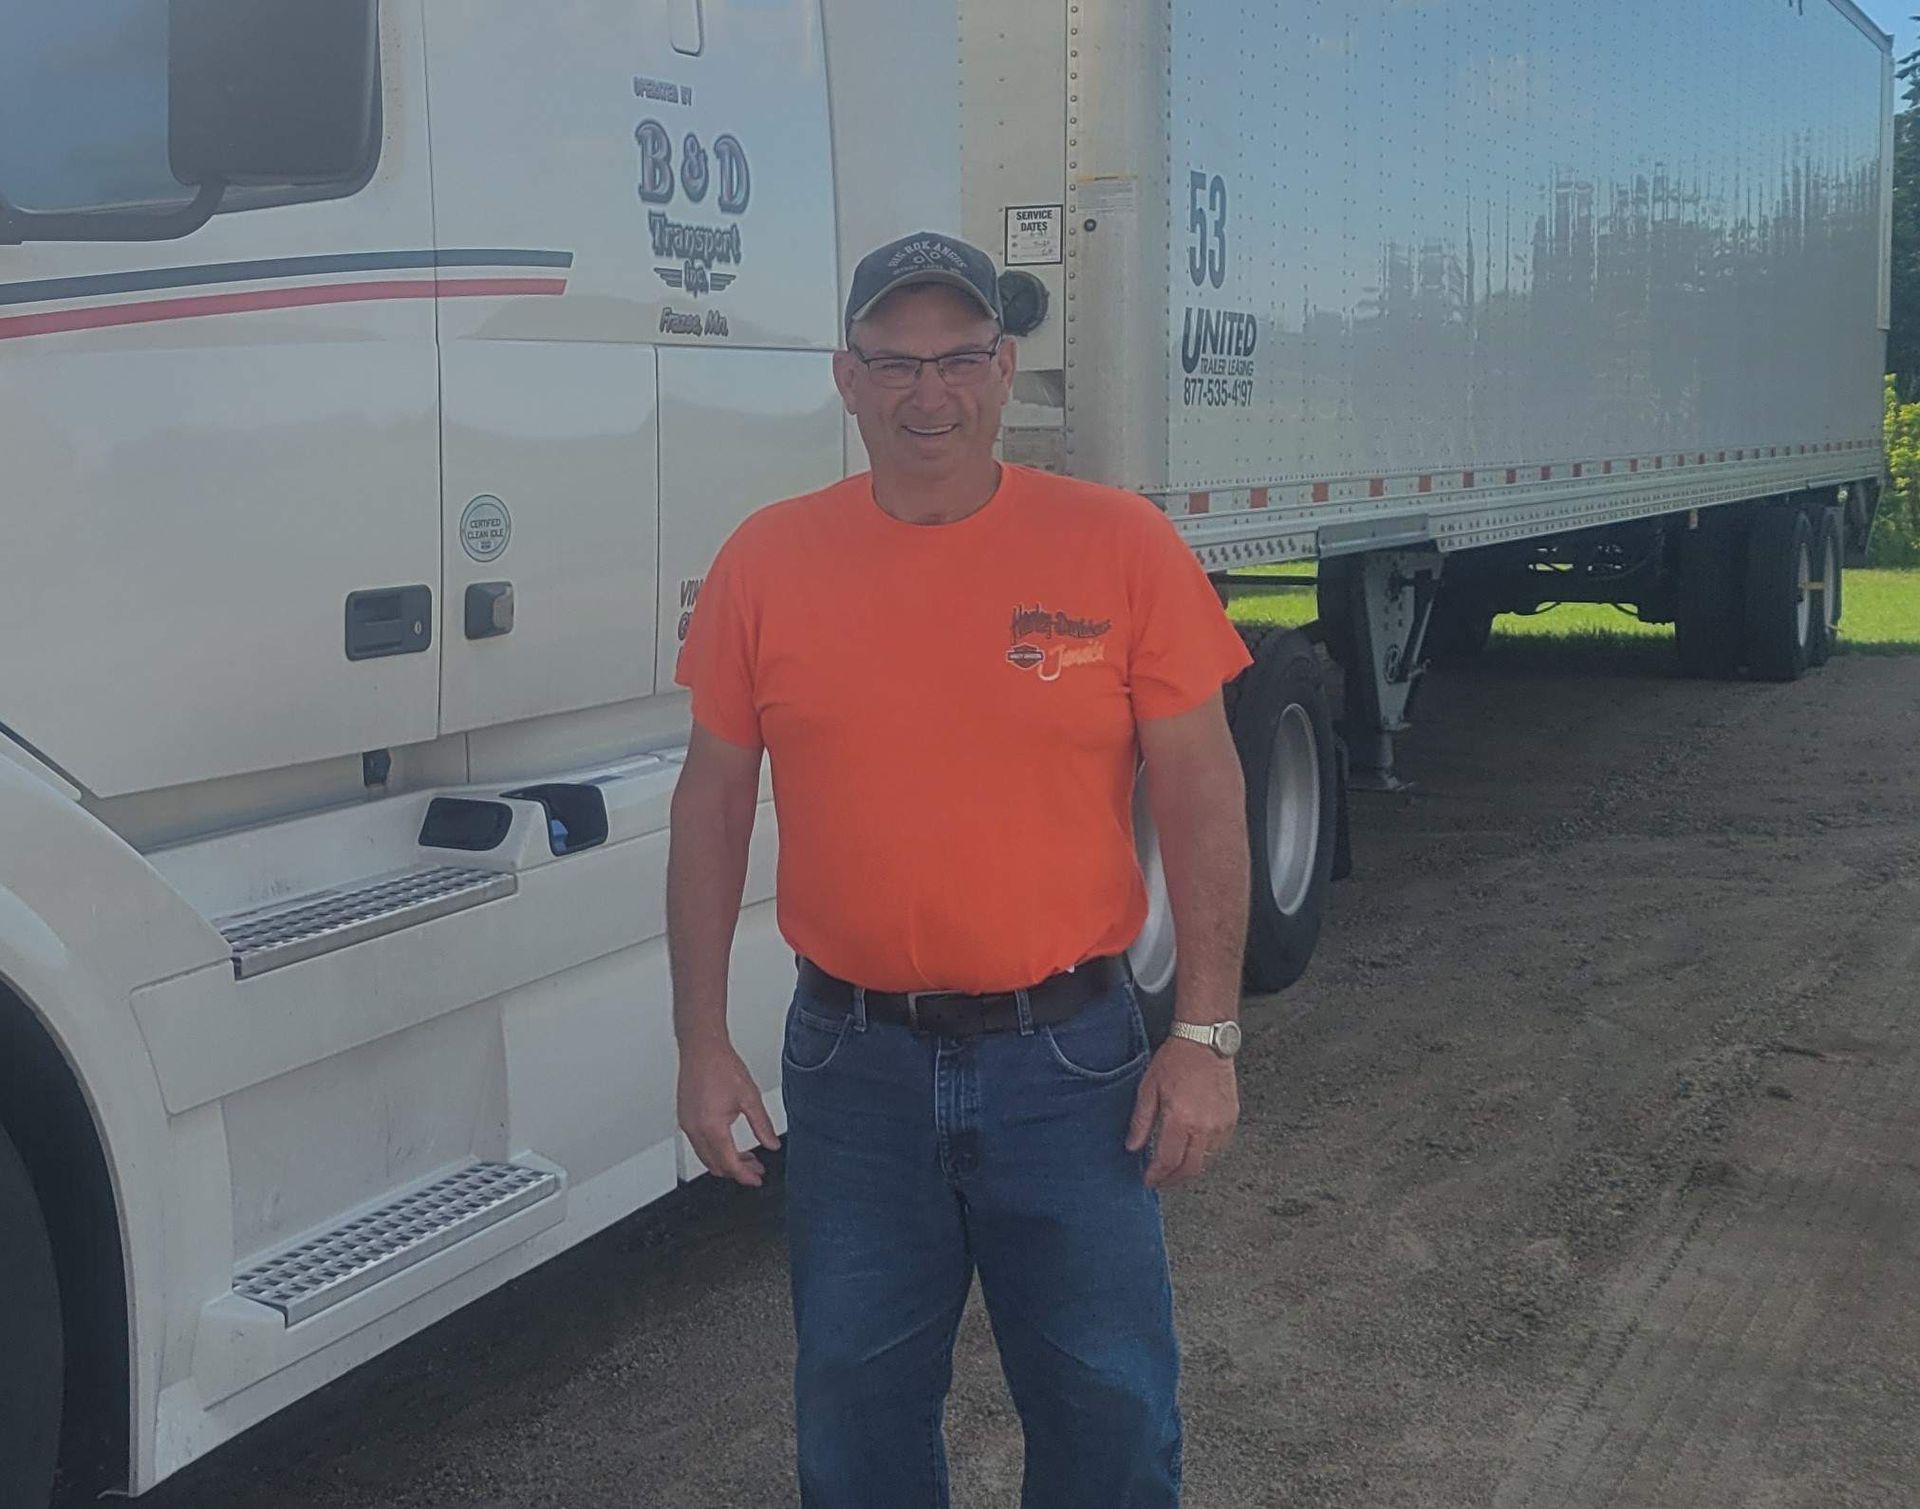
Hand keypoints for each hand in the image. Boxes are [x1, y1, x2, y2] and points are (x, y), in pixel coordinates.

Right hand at [678, 1037, 780, 1186]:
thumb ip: (762, 1125)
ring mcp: (687, 1125)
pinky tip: (730, 1143)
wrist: (702, 1048)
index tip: (757, 1178)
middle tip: (756, 1169)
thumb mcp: (750, 1098)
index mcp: (712, 1128)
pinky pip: (698, 1144)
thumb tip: (771, 1145)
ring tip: (747, 1157)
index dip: (745, 1175)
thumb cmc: (722, 1067)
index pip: (729, 1164)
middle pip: (715, 1165)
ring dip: (725, 1161)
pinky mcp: (684, 1118)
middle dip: (736, 1171)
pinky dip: (714, 1150)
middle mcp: (695, 1130)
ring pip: (705, 1157)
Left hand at [1126, 1037, 1238, 1188]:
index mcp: (1181, 1119)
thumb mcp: (1149, 1088)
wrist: (1205, 1042)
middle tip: (1161, 1180)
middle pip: (1190, 1168)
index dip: (1157, 1175)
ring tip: (1174, 1165)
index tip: (1149, 1180)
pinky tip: (1191, 1148)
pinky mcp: (1231, 1119)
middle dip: (1173, 1179)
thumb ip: (1141, 1121)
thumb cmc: (1176, 1060)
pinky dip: (1203, 1153)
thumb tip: (1132, 1146)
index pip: (1169, 1160)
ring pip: (1206, 1160)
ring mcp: (1221, 1124)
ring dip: (1189, 1167)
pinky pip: (1218, 1147)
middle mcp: (1204, 1126)